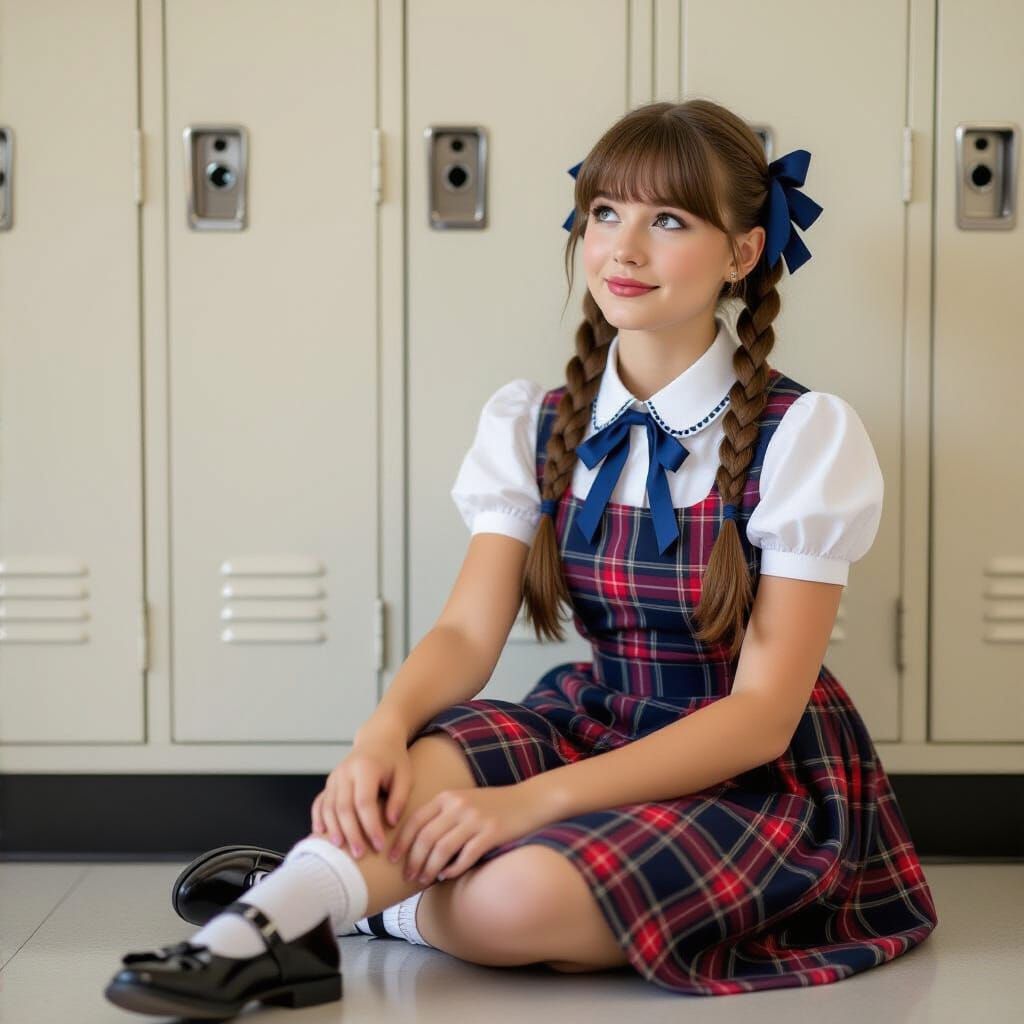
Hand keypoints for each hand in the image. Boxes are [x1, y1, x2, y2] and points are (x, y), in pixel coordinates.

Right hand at [310, 718, 411, 857]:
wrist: (377, 739)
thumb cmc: (394, 760)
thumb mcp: (405, 775)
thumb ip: (399, 798)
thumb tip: (390, 823)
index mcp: (366, 768)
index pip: (364, 802)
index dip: (370, 826)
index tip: (378, 845)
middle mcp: (346, 772)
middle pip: (344, 808)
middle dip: (351, 833)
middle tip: (360, 854)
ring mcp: (334, 776)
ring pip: (329, 807)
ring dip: (334, 830)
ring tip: (342, 849)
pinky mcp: (329, 782)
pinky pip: (319, 802)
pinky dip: (318, 818)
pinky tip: (320, 834)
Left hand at [386, 784, 546, 885]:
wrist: (529, 801)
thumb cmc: (492, 805)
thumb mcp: (463, 801)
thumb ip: (442, 815)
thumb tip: (416, 843)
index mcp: (448, 796)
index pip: (416, 820)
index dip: (401, 842)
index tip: (392, 859)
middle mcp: (458, 805)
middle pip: (426, 837)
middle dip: (413, 860)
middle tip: (406, 877)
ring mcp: (475, 819)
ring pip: (442, 849)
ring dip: (429, 868)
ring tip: (423, 880)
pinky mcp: (491, 833)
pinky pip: (465, 856)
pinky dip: (452, 869)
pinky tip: (447, 876)